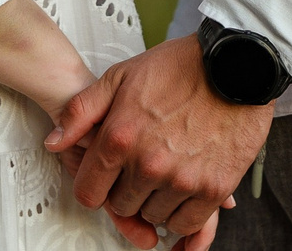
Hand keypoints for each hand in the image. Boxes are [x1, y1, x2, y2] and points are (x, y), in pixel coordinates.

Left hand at [47, 36, 270, 238]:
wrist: (237, 65)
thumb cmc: (180, 67)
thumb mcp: (120, 77)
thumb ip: (80, 111)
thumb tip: (54, 142)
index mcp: (120, 137)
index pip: (89, 193)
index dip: (94, 186)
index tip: (105, 178)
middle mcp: (148, 164)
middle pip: (121, 206)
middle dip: (126, 190)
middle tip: (140, 168)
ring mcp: (182, 180)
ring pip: (154, 216)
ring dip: (156, 200)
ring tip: (166, 172)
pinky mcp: (214, 189)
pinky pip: (187, 225)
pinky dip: (183, 215)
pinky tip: (183, 193)